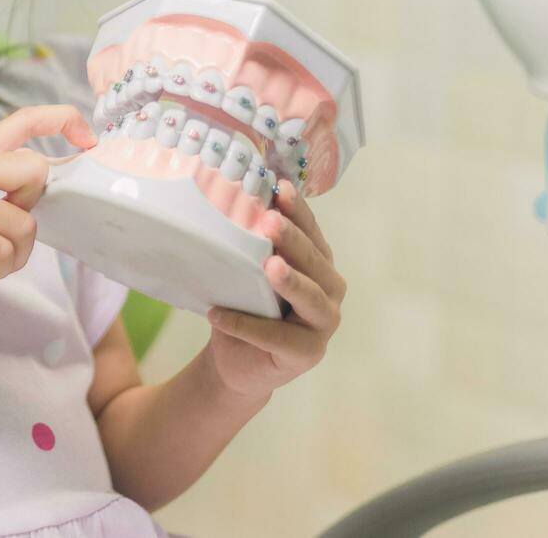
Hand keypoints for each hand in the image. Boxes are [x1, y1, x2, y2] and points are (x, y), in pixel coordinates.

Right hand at [0, 104, 96, 325]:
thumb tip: (47, 180)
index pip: (22, 118)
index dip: (63, 120)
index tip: (88, 140)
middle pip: (36, 170)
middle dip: (33, 211)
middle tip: (6, 233)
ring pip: (24, 224)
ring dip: (18, 256)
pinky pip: (4, 251)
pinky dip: (2, 270)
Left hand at [204, 178, 347, 400]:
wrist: (235, 360)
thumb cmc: (244, 306)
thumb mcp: (245, 272)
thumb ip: (248, 247)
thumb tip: (223, 202)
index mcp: (318, 265)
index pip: (312, 233)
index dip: (299, 211)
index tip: (281, 187)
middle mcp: (329, 291)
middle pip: (316, 262)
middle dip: (294, 240)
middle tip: (271, 222)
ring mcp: (324, 324)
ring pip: (312, 299)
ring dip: (290, 282)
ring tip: (269, 266)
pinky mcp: (308, 354)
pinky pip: (279, 338)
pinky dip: (247, 326)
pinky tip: (218, 314)